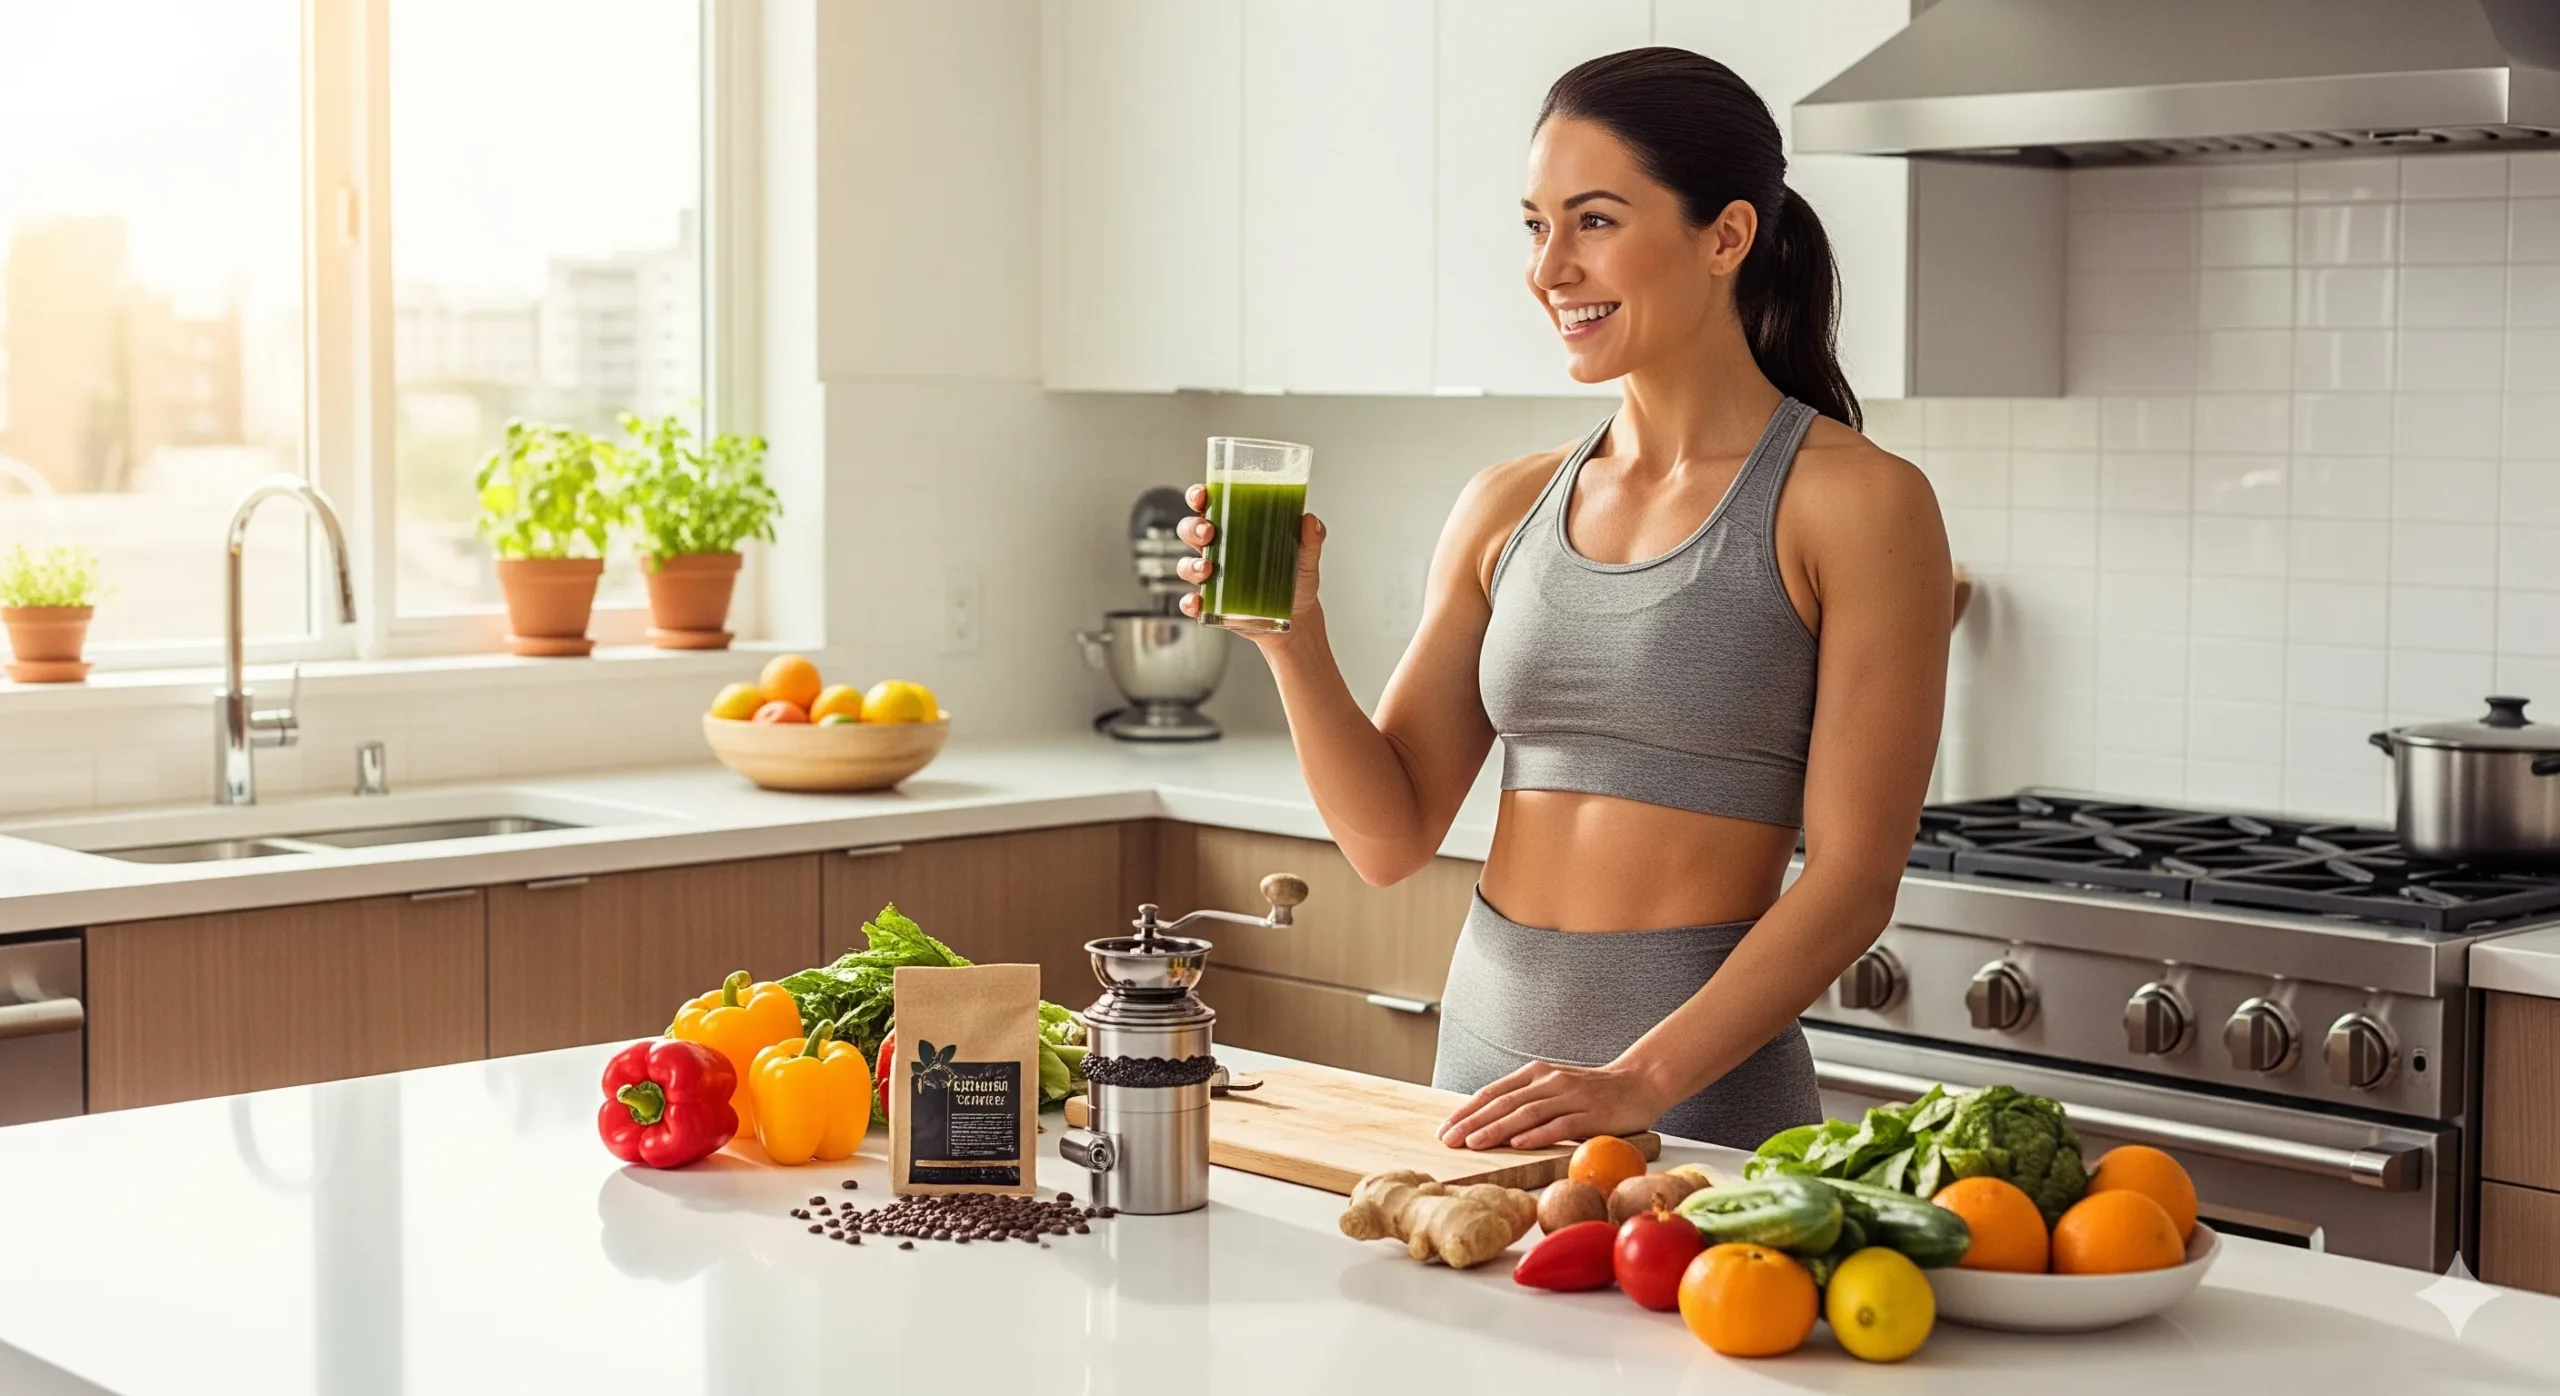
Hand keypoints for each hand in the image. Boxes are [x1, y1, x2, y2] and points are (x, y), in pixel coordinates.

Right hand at [1173, 483, 1327, 647]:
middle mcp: (1218, 550)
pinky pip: (1191, 602)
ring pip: (1186, 565)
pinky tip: (1197, 603)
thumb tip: (1311, 521)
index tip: (1202, 496)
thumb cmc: (1296, 579)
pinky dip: (1190, 603)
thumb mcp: (1306, 556)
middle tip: (1209, 532)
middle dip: (1193, 529)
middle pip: (1190, 531)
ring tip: (1207, 570)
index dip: (1198, 496)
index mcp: (1235, 528)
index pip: (1209, 504)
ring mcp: (1212, 578)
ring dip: (1190, 566)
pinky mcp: (1213, 605)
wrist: (1298, 618)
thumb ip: (1311, 539)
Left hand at [1438, 1058, 1669, 1151]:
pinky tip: (1518, 1144)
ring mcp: (1570, 1097)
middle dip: (1472, 1122)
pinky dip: (1537, 1134)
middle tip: (1448, 1140)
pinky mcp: (1591, 1115)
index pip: (1493, 1093)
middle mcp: (1549, 1082)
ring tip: (1474, 1143)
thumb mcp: (1554, 1089)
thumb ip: (1527, 1101)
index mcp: (1536, 1075)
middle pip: (1504, 1103)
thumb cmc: (1592, 1093)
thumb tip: (1488, 1123)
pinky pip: (1560, 1125)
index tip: (1445, 1128)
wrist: (1639, 1083)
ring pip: (1527, 1113)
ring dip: (1497, 1129)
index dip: (1467, 1110)